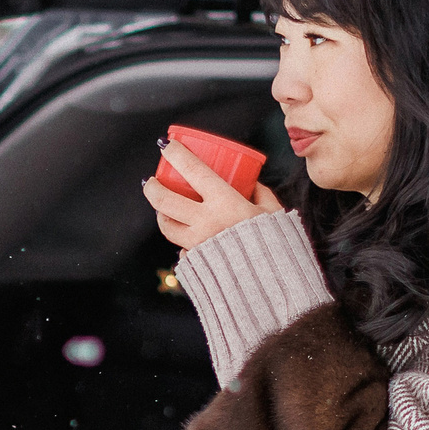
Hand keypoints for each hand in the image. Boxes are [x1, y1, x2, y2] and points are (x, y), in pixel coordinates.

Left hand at [142, 142, 285, 249]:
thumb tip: (251, 182)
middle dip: (152, 187)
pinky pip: (181, 248)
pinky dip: (181, 240)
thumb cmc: (276, 243)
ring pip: (167, 226)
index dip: (176, 154)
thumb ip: (260, 193)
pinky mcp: (196, 261)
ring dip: (161, 214)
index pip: (194, 171)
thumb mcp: (272, 212)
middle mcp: (206, 222)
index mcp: (226, 203)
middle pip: (165, 200)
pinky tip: (185, 234)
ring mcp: (197, 244)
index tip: (167, 146)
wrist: (272, 282)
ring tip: (163, 208)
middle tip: (152, 181)